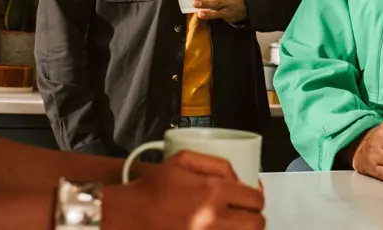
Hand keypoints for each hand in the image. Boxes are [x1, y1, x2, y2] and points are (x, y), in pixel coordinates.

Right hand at [103, 150, 264, 229]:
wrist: (125, 215)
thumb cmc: (150, 189)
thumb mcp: (182, 160)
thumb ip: (216, 163)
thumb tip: (237, 176)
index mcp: (212, 192)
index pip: (255, 199)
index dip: (257, 198)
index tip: (252, 198)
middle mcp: (212, 218)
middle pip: (256, 224)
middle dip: (254, 218)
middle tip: (246, 215)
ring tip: (233, 224)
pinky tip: (219, 229)